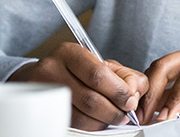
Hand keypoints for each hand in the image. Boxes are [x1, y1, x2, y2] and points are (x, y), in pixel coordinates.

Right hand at [8, 42, 147, 129]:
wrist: (44, 78)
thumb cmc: (79, 71)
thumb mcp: (103, 64)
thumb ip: (125, 76)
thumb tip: (135, 93)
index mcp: (70, 53)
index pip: (97, 74)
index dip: (118, 91)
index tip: (130, 101)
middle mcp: (52, 70)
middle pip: (90, 99)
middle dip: (114, 110)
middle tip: (125, 114)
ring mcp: (45, 93)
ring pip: (81, 117)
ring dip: (103, 121)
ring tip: (112, 117)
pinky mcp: (45, 111)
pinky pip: (73, 125)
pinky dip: (91, 126)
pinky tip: (98, 120)